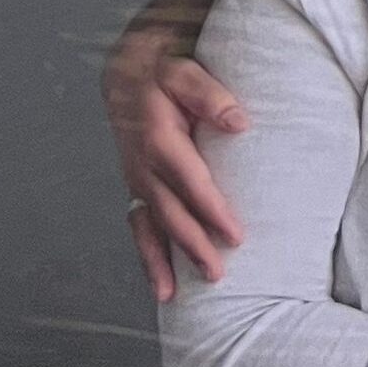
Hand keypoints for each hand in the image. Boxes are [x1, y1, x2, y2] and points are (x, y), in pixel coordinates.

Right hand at [102, 0, 250, 301]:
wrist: (128, 72)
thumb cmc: (164, 74)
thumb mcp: (185, 72)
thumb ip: (210, 95)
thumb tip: (239, 122)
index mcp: (158, 138)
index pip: (190, 181)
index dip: (211, 210)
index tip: (234, 235)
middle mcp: (142, 165)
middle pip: (170, 212)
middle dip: (193, 245)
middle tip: (218, 273)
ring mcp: (137, 180)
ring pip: (149, 227)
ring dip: (163, 261)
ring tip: (177, 294)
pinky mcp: (137, 188)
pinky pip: (140, 228)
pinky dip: (148, 258)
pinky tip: (163, 287)